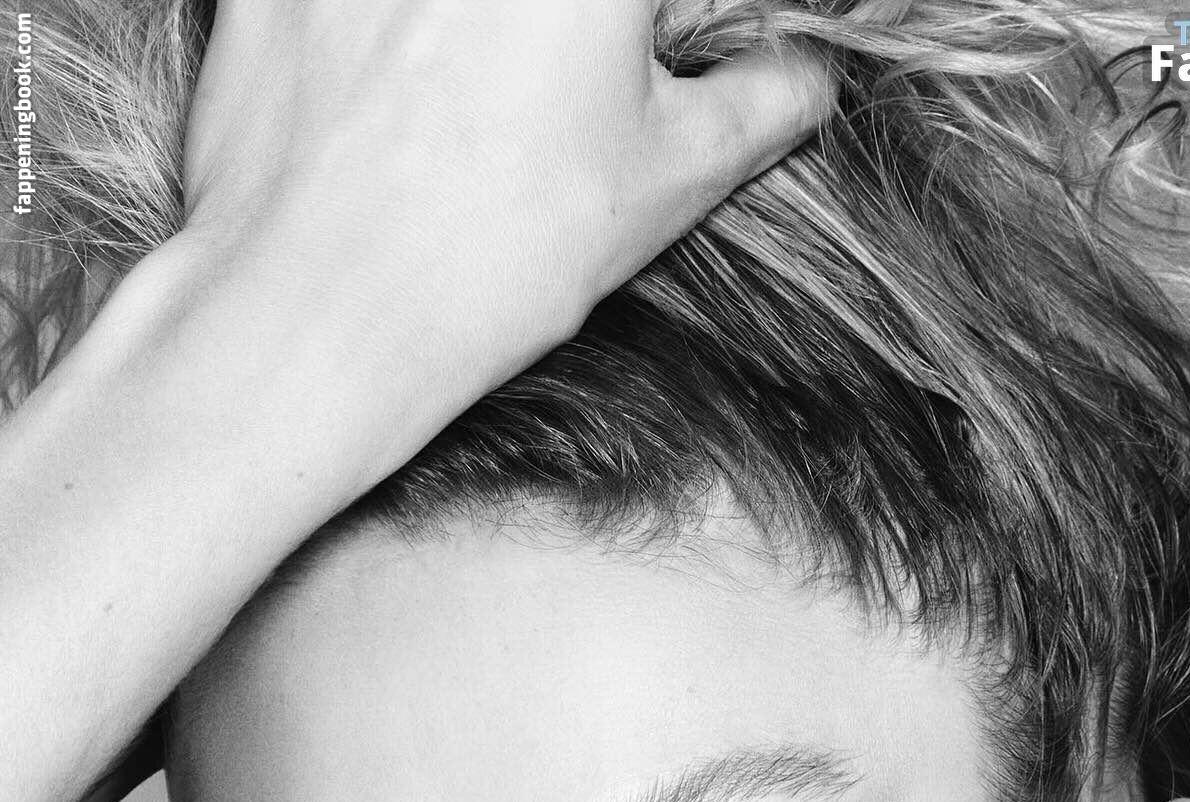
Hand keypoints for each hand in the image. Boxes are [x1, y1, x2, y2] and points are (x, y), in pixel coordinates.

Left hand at [37, 0, 831, 801]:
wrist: (316, 317)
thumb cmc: (503, 252)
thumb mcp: (668, 180)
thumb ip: (759, 104)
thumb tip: (807, 79)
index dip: (674, 35)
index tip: (672, 70)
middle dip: (580, 36)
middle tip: (570, 106)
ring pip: (458, 6)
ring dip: (480, 41)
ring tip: (467, 119)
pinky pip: (364, 3)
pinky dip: (386, 34)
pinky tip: (390, 111)